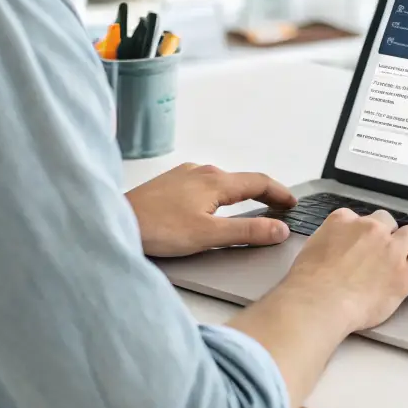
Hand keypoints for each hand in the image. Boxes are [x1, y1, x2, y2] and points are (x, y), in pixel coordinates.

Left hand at [126, 163, 297, 257]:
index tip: (293, 203)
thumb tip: (278, 229)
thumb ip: (247, 232)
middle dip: (263, 193)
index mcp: (216, 181)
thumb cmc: (157, 228)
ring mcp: (184, 175)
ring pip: (222, 182)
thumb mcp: (208, 236)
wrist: (115, 222)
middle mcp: (202, 171)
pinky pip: (205, 185)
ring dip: (240, 193)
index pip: (259, 182)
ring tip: (250, 207)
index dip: (280, 193)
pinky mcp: (170, 184)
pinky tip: (213, 208)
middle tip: (278, 207)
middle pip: (242, 180)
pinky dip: (220, 195)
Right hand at [275, 208, 407, 333]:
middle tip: (380, 256)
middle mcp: (369, 228)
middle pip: (386, 222)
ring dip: (407, 246)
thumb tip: (332, 250)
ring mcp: (390, 248)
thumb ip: (328, 242)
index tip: (360, 247)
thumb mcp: (311, 249)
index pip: (357, 219)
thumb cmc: (308, 284)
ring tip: (402, 262)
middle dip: (384, 236)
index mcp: (343, 220)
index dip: (360, 234)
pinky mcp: (405, 271)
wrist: (318, 302)